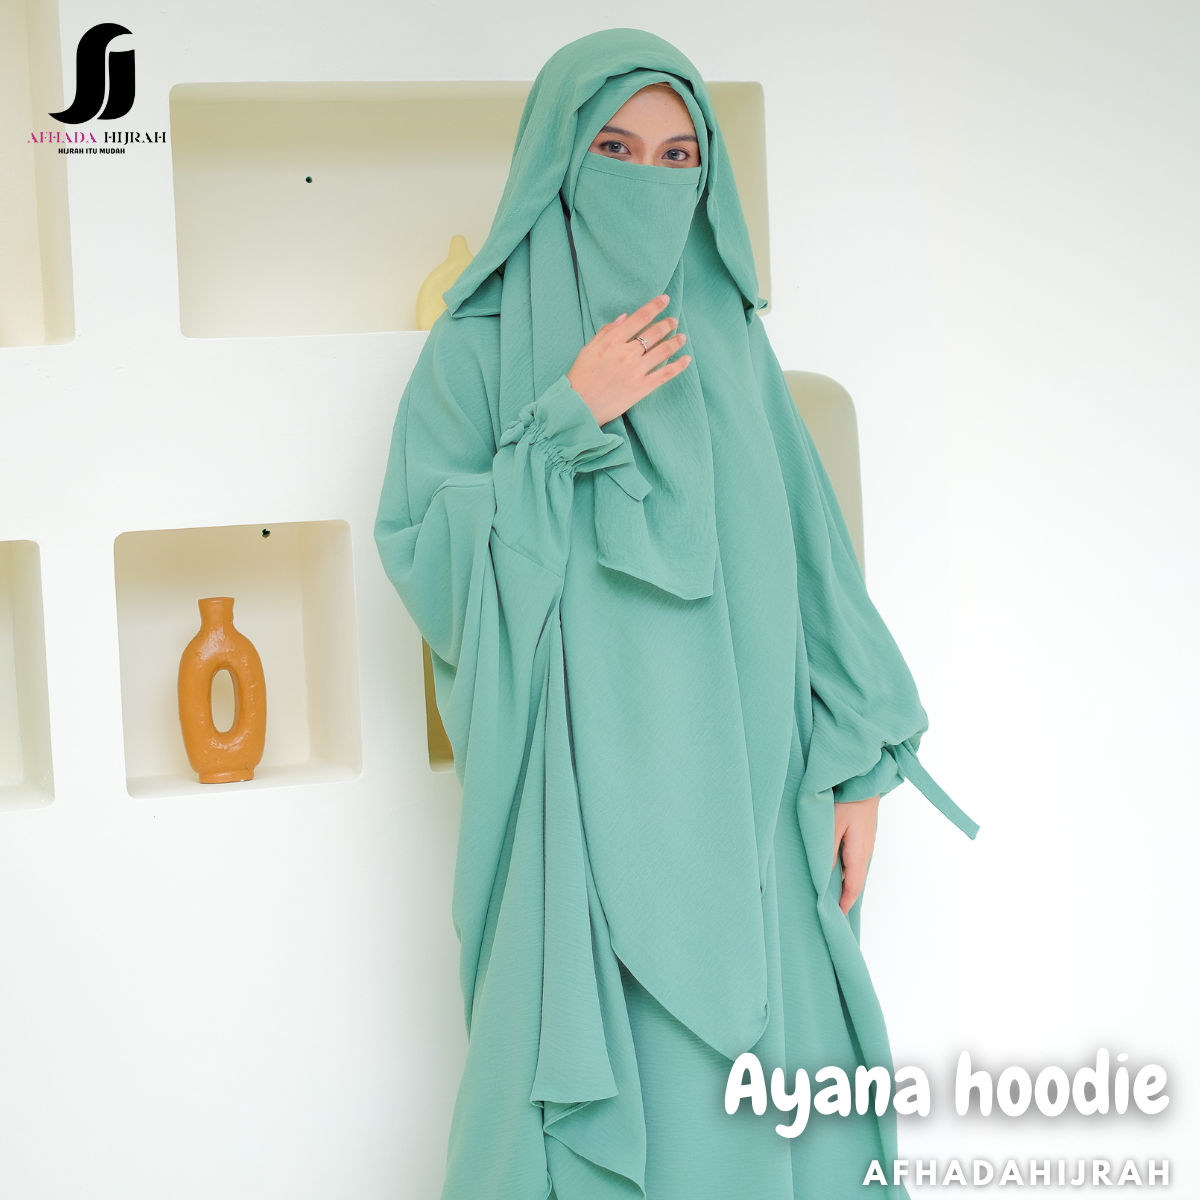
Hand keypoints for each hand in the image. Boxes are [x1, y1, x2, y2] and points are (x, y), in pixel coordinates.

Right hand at [567, 294, 690, 425]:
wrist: (579, 406)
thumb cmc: (580, 377)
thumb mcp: (588, 349)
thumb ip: (607, 332)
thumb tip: (625, 318)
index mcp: (613, 341)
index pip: (640, 318)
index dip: (655, 306)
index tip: (665, 299)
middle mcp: (627, 353)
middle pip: (654, 332)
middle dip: (667, 324)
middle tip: (674, 321)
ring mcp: (636, 371)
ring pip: (664, 351)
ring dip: (676, 341)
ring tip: (682, 337)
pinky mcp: (642, 388)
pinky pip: (665, 374)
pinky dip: (679, 366)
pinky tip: (686, 359)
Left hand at [832, 795, 879, 915]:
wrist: (865, 780)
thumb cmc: (848, 800)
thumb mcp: (832, 825)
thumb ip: (828, 851)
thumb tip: (824, 876)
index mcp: (859, 854)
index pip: (853, 887)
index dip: (845, 904)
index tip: (836, 918)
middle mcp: (866, 852)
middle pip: (856, 882)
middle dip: (845, 898)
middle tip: (831, 911)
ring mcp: (866, 844)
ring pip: (855, 871)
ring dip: (845, 884)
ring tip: (831, 896)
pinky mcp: (862, 836)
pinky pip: (854, 860)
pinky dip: (846, 871)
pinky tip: (834, 871)